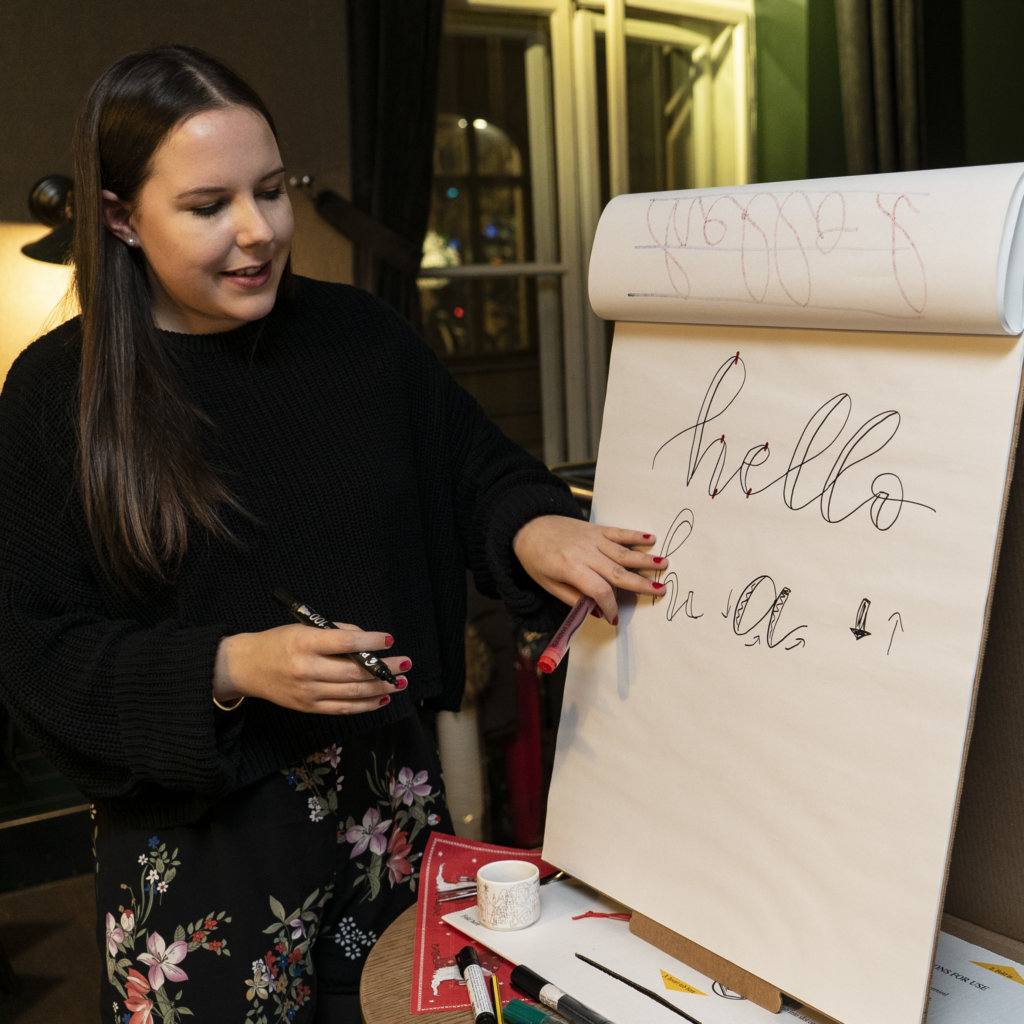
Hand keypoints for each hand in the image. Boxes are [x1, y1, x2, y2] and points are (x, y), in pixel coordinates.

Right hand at [212, 622, 407, 713]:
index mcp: (305, 643)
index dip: (371, 641)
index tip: (389, 639)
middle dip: (385, 668)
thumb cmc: (279, 642)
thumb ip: (336, 633)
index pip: (345, 642)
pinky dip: (366, 705)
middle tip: (405, 663)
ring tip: (400, 681)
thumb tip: (369, 642)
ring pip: (353, 693)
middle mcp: (307, 669)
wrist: (247, 667)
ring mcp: (308, 692)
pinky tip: (382, 697)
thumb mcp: (304, 628)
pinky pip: (343, 708)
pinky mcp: (309, 708)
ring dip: (381, 688)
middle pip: (354, 672)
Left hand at [512, 515, 664, 622]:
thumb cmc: (535, 558)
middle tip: (660, 590)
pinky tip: (650, 539)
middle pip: (616, 571)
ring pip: (622, 551)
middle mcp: (584, 552)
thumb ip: (572, 598)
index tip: (614, 617)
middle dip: (640, 583)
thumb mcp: (548, 584)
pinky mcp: (595, 529)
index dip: (609, 605)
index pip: (598, 590)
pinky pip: (618, 533)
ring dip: (644, 559)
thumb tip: (595, 612)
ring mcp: (592, 539)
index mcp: (570, 568)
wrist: (528, 525)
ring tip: (664, 565)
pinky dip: (635, 536)